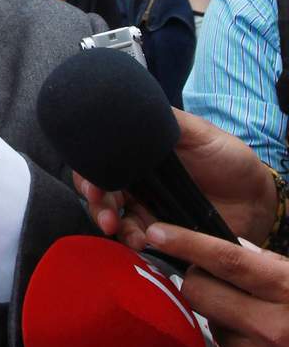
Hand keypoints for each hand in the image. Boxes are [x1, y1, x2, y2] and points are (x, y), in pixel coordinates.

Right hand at [75, 109, 276, 248]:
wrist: (257, 198)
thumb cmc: (227, 158)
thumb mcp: (197, 132)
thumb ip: (165, 120)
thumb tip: (128, 104)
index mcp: (137, 155)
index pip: (100, 163)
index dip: (89, 174)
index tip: (92, 187)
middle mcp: (135, 182)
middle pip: (100, 193)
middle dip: (98, 205)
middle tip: (107, 217)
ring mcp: (146, 208)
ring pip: (114, 217)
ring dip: (113, 226)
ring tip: (127, 234)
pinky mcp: (161, 233)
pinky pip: (138, 237)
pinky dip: (134, 241)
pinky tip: (142, 242)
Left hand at [146, 224, 288, 346]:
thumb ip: (268, 263)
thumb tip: (222, 249)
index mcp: (288, 289)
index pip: (227, 259)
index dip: (187, 243)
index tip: (157, 232)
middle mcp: (275, 326)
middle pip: (200, 291)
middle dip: (196, 278)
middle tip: (210, 274)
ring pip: (210, 324)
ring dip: (216, 314)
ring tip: (246, 311)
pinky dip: (231, 338)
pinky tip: (251, 333)